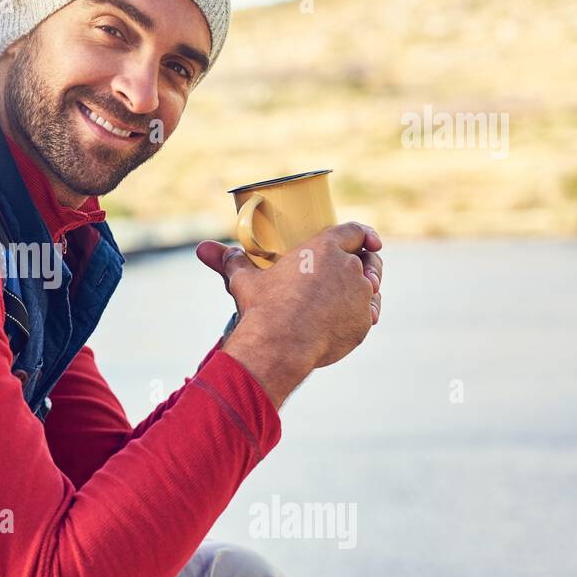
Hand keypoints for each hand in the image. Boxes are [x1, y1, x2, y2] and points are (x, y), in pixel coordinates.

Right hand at [196, 223, 383, 406]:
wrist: (279, 344)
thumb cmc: (262, 307)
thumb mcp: (244, 280)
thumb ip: (231, 261)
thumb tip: (205, 250)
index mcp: (325, 248)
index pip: (355, 231)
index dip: (365, 234)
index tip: (370, 241)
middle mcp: (349, 268)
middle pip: (369, 261)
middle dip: (368, 264)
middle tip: (358, 272)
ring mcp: (360, 297)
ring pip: (371, 290)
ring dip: (364, 292)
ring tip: (348, 299)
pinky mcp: (362, 323)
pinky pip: (366, 316)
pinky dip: (359, 318)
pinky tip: (345, 321)